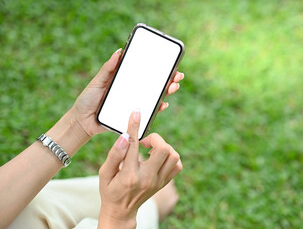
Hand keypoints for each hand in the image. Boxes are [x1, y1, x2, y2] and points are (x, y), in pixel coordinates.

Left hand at [71, 49, 184, 136]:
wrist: (81, 122)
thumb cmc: (87, 100)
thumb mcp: (97, 82)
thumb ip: (108, 69)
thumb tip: (119, 51)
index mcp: (124, 82)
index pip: (144, 74)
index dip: (157, 69)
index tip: (170, 64)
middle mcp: (131, 93)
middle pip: (153, 86)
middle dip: (168, 80)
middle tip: (178, 76)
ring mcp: (132, 105)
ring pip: (153, 99)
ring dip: (166, 93)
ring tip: (173, 87)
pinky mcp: (131, 118)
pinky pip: (147, 114)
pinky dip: (157, 109)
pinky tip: (164, 104)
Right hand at [98, 110, 182, 227]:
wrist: (121, 211)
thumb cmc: (110, 189)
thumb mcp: (105, 173)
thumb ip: (115, 154)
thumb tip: (124, 136)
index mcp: (129, 175)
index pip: (134, 145)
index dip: (134, 126)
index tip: (136, 113)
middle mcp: (148, 178)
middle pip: (164, 149)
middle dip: (155, 138)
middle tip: (144, 142)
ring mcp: (159, 182)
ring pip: (174, 156)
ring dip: (163, 147)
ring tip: (151, 149)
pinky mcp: (164, 183)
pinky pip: (177, 165)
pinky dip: (170, 157)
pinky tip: (158, 157)